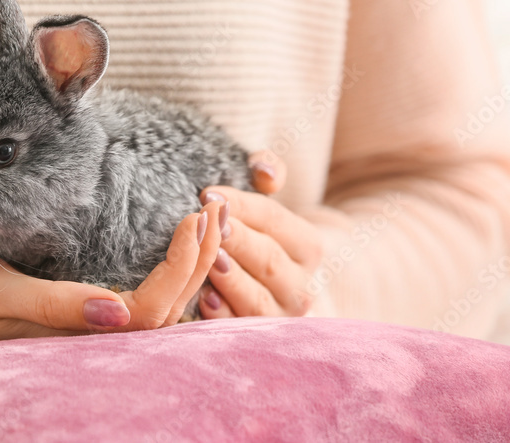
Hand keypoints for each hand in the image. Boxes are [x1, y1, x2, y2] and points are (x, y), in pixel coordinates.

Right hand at [0, 203, 223, 342]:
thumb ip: (56, 305)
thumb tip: (120, 314)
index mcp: (68, 340)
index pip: (148, 312)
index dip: (182, 269)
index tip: (194, 216)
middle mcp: (81, 339)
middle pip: (163, 311)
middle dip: (199, 261)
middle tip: (217, 207)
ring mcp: (78, 325)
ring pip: (153, 306)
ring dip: (187, 264)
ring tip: (207, 218)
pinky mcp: (70, 307)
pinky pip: (132, 297)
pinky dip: (162, 267)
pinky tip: (174, 242)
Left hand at [196, 150, 322, 317]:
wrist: (252, 285)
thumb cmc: (251, 233)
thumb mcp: (260, 200)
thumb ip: (267, 171)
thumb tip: (266, 171)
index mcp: (307, 246)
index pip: (273, 219)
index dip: (241, 205)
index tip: (206, 193)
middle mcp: (300, 285)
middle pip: (268, 259)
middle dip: (235, 240)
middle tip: (207, 224)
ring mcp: (279, 316)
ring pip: (257, 299)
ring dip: (231, 279)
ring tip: (208, 259)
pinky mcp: (255, 338)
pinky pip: (239, 329)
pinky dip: (222, 315)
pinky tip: (202, 299)